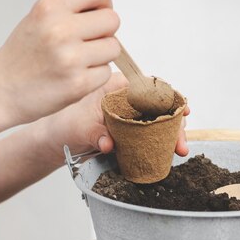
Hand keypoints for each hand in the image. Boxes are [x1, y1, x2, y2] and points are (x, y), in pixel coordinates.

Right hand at [0, 0, 119, 124]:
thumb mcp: (43, 14)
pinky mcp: (77, 84)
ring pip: (113, 48)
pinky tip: (74, 77)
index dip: (102, 3)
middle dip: (103, 32)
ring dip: (101, 56)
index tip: (90, 16)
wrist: (1, 91)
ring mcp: (69, 58)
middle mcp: (59, 29)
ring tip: (77, 61)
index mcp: (50, 6)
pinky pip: (106, 73)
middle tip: (83, 42)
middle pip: (113, 20)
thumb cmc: (24, 52)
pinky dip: (95, 77)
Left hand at [34, 73, 190, 166]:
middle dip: (175, 123)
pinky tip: (171, 152)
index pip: (149, 88)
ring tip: (180, 150)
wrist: (57, 140)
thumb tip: (108, 144)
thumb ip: (95, 134)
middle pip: (160, 106)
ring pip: (159, 121)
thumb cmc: (65, 125)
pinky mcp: (132, 131)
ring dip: (172, 134)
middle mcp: (127, 99)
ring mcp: (131, 116)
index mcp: (116, 87)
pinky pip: (152, 134)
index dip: (169, 99)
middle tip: (180, 142)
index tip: (182, 111)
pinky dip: (163, 143)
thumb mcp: (79, 129)